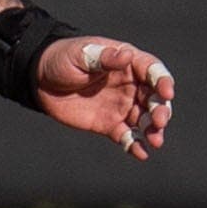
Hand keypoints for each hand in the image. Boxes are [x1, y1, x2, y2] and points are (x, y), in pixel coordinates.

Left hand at [35, 35, 172, 158]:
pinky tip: (141, 153)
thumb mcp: (81, 54)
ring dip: (153, 130)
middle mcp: (131, 85)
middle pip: (154, 98)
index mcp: (129, 63)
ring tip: (156, 140)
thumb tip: (126, 56)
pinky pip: (127, 136)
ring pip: (145, 119)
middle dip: (161, 110)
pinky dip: (135, 145)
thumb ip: (104, 58)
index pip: (153, 71)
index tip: (166, 92)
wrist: (40, 80)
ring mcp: (122, 106)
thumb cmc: (63, 59)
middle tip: (159, 121)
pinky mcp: (109, 124)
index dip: (163, 81)